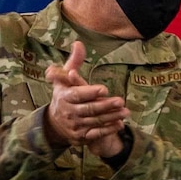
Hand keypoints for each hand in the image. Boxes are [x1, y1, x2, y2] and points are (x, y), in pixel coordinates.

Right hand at [44, 41, 128, 155]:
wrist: (54, 122)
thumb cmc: (64, 95)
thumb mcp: (65, 78)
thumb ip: (75, 62)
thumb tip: (79, 43)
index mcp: (64, 96)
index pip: (78, 95)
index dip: (90, 92)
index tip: (104, 89)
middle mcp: (69, 112)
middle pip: (89, 109)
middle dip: (105, 106)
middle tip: (121, 101)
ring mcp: (75, 125)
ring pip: (95, 121)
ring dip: (111, 117)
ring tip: (126, 112)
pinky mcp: (81, 136)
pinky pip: (96, 133)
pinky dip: (108, 130)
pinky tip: (120, 124)